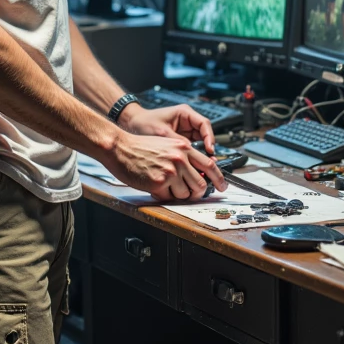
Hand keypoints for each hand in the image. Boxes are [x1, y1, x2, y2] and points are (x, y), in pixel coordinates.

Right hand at [104, 127, 224, 201]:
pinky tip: (155, 186)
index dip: (219, 178)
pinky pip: (169, 197)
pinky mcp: (160, 182)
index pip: (210, 165)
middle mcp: (180, 158)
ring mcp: (171, 171)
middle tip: (190, 194)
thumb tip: (196, 174)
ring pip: (186, 194)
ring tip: (166, 186)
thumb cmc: (139, 147)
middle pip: (201, 185)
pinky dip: (164, 196)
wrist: (120, 147)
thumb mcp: (166, 145)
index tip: (223, 186)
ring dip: (178, 195)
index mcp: (183, 147)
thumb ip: (183, 157)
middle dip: (197, 193)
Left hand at [119, 102, 215, 157]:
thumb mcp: (162, 133)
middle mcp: (187, 121)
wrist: (132, 124)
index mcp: (185, 113)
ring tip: (203, 166)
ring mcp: (185, 131)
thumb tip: (191, 155)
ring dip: (201, 154)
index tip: (209, 149)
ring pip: (200, 143)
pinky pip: (191, 149)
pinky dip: (193, 157)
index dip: (209, 138)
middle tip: (210, 162)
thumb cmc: (144, 123)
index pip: (204, 124)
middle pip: (205, 135)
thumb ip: (177, 143)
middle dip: (208, 148)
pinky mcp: (180, 140)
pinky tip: (193, 166)